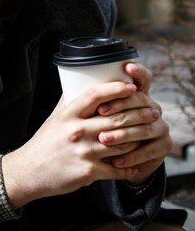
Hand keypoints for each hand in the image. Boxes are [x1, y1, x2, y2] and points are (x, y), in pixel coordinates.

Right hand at [2, 81, 141, 208]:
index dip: (116, 89)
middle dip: (140, 115)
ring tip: (145, 137)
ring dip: (137, 141)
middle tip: (153, 113)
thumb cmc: (44, 143)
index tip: (132, 87)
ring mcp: (83, 152)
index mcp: (68, 115)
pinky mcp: (88, 172)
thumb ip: (70, 103)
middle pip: (116, 119)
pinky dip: (128, 168)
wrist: (30, 171)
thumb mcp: (54, 119)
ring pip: (122, 144)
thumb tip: (82, 84)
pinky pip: (117, 169)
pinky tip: (133, 166)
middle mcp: (76, 131)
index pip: (95, 95)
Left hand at [95, 62, 171, 184]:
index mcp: (137, 95)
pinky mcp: (162, 146)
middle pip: (140, 102)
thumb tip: (68, 81)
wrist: (119, 159)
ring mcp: (160, 126)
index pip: (143, 79)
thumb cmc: (100, 130)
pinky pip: (149, 151)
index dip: (138, 72)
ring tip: (102, 139)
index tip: (126, 67)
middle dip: (119, 107)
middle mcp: (152, 107)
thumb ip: (87, 99)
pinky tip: (117, 162)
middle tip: (100, 112)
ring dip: (122, 134)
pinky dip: (131, 157)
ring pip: (144, 128)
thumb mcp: (93, 114)